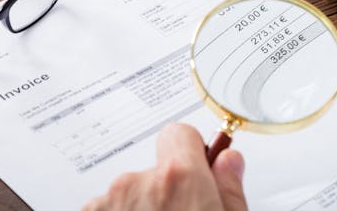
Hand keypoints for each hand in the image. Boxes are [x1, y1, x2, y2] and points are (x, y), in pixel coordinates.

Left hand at [83, 123, 246, 210]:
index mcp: (178, 178)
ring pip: (130, 191)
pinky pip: (107, 208)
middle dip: (166, 188)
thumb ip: (229, 189)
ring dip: (141, 207)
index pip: (180, 133)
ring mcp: (107, 203)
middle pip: (155, 167)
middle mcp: (137, 184)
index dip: (191, 152)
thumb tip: (229, 161)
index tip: (196, 170)